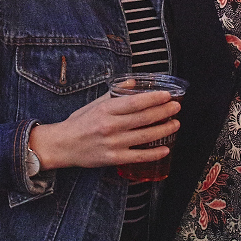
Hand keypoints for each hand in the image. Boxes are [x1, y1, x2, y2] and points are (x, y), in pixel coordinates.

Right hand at [28, 90, 179, 171]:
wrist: (63, 145)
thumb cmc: (79, 123)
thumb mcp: (95, 104)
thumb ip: (115, 93)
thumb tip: (133, 82)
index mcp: (106, 110)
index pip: (135, 102)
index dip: (154, 98)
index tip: (167, 95)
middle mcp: (111, 126)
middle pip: (144, 118)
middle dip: (164, 112)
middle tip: (176, 107)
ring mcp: (113, 143)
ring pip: (145, 136)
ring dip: (164, 130)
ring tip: (175, 124)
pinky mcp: (113, 158)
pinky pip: (138, 156)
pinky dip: (154, 153)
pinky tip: (165, 149)